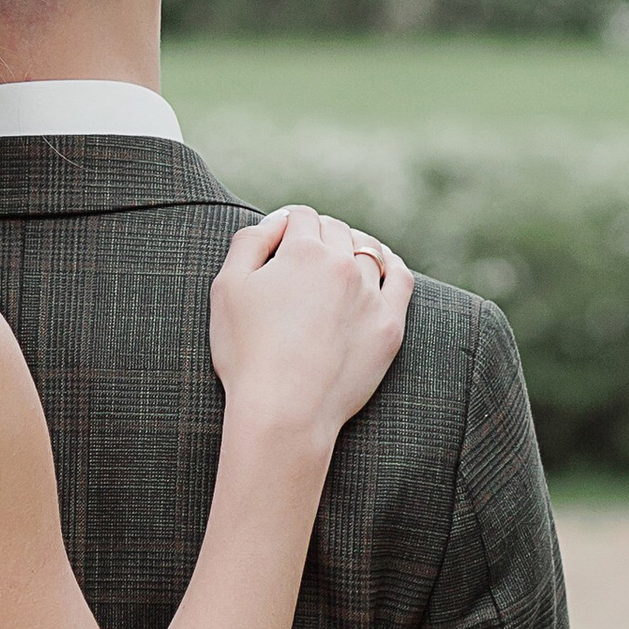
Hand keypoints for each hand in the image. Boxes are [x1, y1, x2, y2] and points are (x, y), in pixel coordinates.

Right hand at [209, 205, 413, 457]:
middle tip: (305, 251)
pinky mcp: (389, 325)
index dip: (287, 223)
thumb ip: (249, 241)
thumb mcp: (227, 288)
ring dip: (352, 246)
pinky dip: (391, 265)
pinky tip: (383, 266)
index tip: (281, 238)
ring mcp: (370, 295)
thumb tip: (277, 221)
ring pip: (368, 250)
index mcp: (303, 251)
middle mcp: (342, 265)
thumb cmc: (248, 353)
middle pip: (335, 229)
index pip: (300, 216)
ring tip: (340, 257)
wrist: (285, 412)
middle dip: (318, 233)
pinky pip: (401, 279)